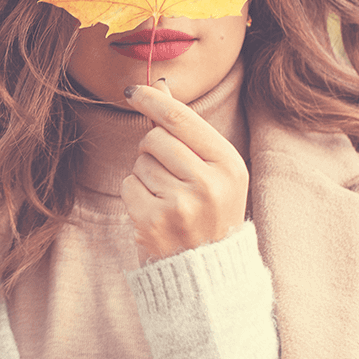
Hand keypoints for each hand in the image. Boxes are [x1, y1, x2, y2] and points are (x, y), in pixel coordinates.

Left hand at [120, 78, 248, 262]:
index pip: (181, 119)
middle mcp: (209, 184)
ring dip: (145, 175)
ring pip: (140, 162)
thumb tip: (159, 85)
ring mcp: (181, 205)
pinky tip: (154, 211)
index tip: (134, 91)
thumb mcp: (213, 169)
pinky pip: (128, 185)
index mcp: (229, 165)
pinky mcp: (154, 223)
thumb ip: (187, 129)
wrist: (206, 272)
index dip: (153, 100)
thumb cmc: (210, 212)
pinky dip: (135, 194)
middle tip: (169, 172)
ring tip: (167, 197)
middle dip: (153, 149)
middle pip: (156, 138)